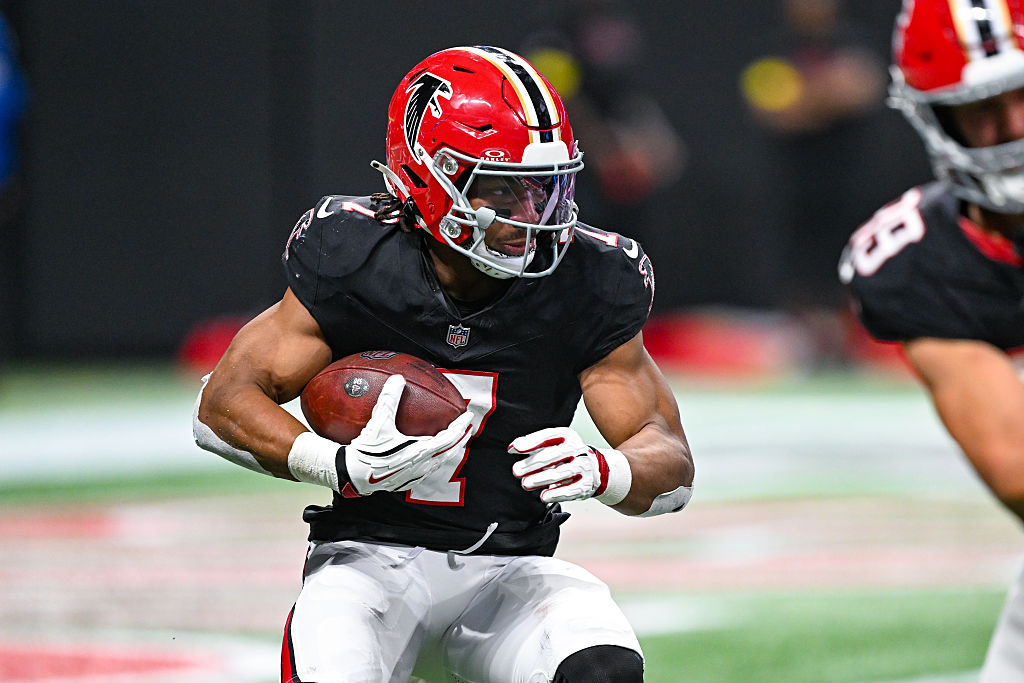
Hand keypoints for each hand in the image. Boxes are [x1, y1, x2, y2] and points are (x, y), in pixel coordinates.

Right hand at [342, 375, 473, 494]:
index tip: (468, 416)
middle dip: (460, 439)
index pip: (450, 437)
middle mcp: (423, 466)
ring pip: (440, 462)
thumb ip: (389, 399)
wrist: (352, 476)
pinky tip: (429, 455)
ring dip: (449, 450)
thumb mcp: (378, 423)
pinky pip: (428, 469)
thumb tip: (397, 378)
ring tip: (452, 441)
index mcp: (422, 451)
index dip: (461, 426)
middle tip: (467, 428)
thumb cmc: (367, 451)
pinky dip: (435, 459)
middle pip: (450, 451)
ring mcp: (416, 475)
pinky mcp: (407, 482)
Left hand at [509, 427, 615, 503]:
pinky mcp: (586, 484)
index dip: (531, 442)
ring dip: (542, 478)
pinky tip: (544, 496)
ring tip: (526, 483)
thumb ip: (532, 446)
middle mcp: (577, 449)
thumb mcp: (552, 446)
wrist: (594, 470)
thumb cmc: (566, 456)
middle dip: (533, 463)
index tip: (516, 448)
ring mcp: (584, 466)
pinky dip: (557, 494)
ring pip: (562, 472)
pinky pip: (571, 490)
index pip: (549, 435)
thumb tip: (513, 448)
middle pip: (554, 455)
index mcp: (567, 436)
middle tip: (517, 470)